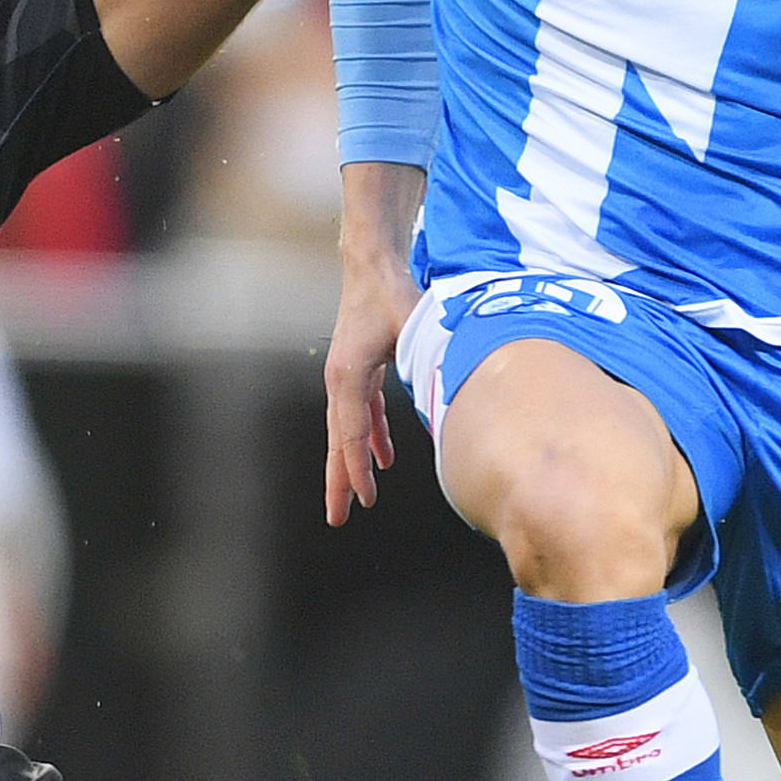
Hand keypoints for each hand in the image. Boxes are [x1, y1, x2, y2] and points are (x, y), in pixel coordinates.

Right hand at [323, 249, 414, 524]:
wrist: (372, 263)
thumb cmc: (390, 292)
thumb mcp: (411, 325)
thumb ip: (423, 356)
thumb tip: (443, 387)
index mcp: (348, 376)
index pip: (351, 434)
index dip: (357, 470)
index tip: (365, 499)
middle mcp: (340, 381)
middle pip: (338, 442)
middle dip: (338, 481)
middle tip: (337, 518)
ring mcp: (346, 377)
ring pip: (346, 432)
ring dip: (351, 465)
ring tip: (355, 499)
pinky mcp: (358, 372)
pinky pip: (361, 415)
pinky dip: (371, 438)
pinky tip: (384, 459)